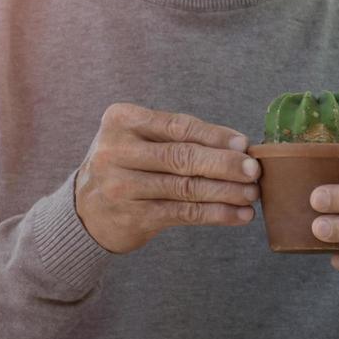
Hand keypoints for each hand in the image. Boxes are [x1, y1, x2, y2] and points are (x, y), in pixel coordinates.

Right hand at [74, 102, 259, 253]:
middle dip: (223, 164)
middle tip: (254, 170)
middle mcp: (116, 152)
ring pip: (186, 188)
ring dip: (226, 192)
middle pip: (181, 157)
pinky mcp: (132, 217)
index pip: (177, 126)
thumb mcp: (139, 139)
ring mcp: (121, 187)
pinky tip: (238, 215)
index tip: (244, 144)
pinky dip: (216, 214)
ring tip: (252, 194)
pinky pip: (183, 213)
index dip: (215, 136)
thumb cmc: (125, 165)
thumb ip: (179, 138)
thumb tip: (239, 146)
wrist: (83, 210)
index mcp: (121, 120)